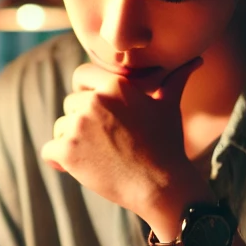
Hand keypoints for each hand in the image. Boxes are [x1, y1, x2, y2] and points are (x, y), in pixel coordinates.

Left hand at [40, 58, 203, 220]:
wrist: (160, 185)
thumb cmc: (166, 145)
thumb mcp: (169, 106)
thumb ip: (174, 80)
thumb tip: (196, 60)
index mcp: (115, 84)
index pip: (81, 76)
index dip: (84, 92)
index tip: (94, 111)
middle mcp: (94, 101)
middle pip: (70, 105)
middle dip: (81, 122)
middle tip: (105, 142)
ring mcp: (78, 126)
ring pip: (60, 128)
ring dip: (72, 142)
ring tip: (99, 156)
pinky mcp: (67, 151)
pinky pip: (49, 151)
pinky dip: (58, 161)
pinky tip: (78, 168)